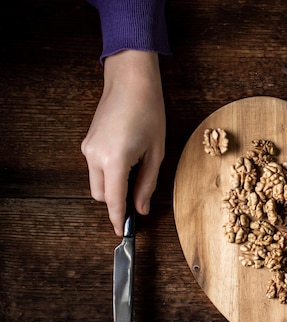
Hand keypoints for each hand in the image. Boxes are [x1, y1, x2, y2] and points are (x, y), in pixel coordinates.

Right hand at [81, 50, 165, 235]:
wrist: (130, 81)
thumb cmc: (148, 112)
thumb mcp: (156, 152)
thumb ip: (147, 183)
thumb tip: (142, 208)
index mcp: (114, 161)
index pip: (114, 200)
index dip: (118, 218)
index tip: (121, 232)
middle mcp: (95, 156)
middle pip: (101, 195)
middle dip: (117, 202)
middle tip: (138, 198)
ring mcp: (88, 149)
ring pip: (96, 183)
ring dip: (112, 187)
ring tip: (136, 172)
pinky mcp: (87, 143)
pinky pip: (95, 168)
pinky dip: (108, 173)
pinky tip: (127, 160)